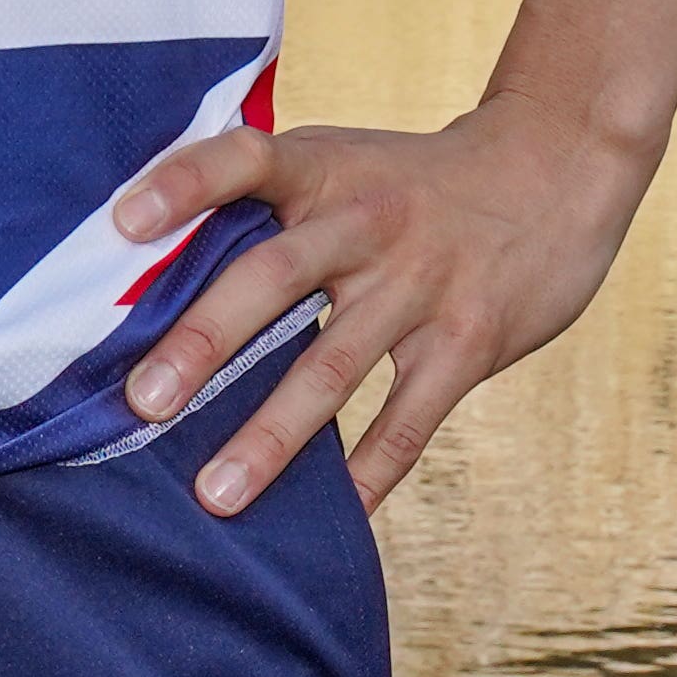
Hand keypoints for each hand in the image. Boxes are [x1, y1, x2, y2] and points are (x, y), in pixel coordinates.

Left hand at [106, 92, 649, 519]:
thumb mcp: (344, 160)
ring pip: (332, 367)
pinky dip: (369, 472)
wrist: (556, 168)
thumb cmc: (412, 180)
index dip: (182, 185)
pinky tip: (332, 515)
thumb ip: (267, 205)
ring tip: (214, 494)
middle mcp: (365, 221)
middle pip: (272, 278)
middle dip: (203, 343)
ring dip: (270, 436)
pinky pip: (408, 420)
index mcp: (323, 167)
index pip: (243, 160)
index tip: (121, 222)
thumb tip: (148, 269)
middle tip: (140, 402)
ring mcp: (420, 284)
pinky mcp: (468, 341)